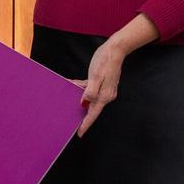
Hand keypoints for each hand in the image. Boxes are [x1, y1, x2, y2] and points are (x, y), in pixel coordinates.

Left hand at [74, 14, 158, 136]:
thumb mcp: (96, 76)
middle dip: (81, 113)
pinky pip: (91, 89)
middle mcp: (106, 95)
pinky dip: (82, 87)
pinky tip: (73, 83)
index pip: (93, 113)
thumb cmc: (105, 61)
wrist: (115, 49)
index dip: (86, 124)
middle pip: (91, 108)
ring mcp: (105, 89)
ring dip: (79, 96)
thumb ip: (91, 90)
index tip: (79, 133)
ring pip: (89, 97)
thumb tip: (85, 102)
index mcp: (104, 96)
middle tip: (69, 118)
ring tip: (67, 93)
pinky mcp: (103, 83)